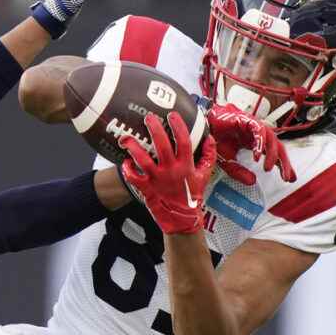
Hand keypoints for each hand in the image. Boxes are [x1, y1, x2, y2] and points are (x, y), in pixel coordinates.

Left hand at [119, 113, 216, 233]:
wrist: (182, 220)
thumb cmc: (192, 196)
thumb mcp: (205, 175)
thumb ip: (208, 156)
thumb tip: (210, 138)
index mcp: (186, 166)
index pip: (184, 141)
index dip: (178, 126)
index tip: (172, 115)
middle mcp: (171, 171)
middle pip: (162, 145)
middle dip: (155, 129)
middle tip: (148, 117)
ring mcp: (158, 180)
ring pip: (143, 159)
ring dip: (133, 148)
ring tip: (127, 138)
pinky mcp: (146, 189)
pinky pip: (133, 177)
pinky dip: (127, 169)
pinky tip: (125, 161)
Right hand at [206, 103, 295, 185]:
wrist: (202, 126)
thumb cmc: (214, 138)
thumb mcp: (227, 161)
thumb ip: (239, 172)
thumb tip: (252, 181)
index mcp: (255, 142)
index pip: (274, 153)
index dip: (283, 165)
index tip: (289, 178)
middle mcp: (258, 134)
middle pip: (277, 147)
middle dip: (284, 163)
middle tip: (286, 177)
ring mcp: (254, 126)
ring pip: (271, 139)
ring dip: (272, 154)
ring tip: (268, 168)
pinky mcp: (248, 120)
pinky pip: (259, 131)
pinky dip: (259, 143)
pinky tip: (257, 156)